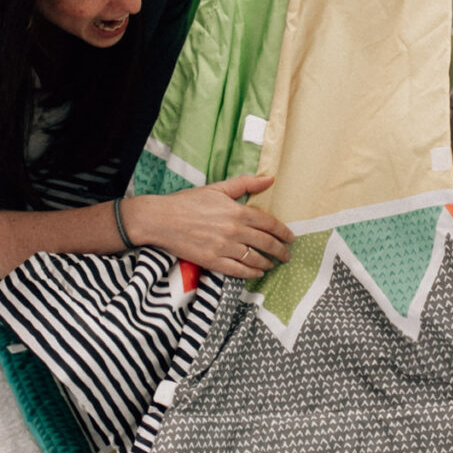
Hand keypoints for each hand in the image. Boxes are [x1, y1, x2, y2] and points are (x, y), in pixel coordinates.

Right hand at [125, 175, 294, 278]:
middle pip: (265, 243)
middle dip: (280, 251)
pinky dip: (250, 273)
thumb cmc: (188, 202)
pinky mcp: (212, 261)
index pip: (269, 224)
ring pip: (254, 259)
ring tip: (272, 264)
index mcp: (237, 211)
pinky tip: (256, 273)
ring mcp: (224, 247)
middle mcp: (234, 231)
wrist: (162, 219)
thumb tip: (270, 179)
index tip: (290, 238)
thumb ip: (245, 184)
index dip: (283, 232)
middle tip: (287, 255)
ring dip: (267, 263)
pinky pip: (238, 271)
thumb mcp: (217, 188)